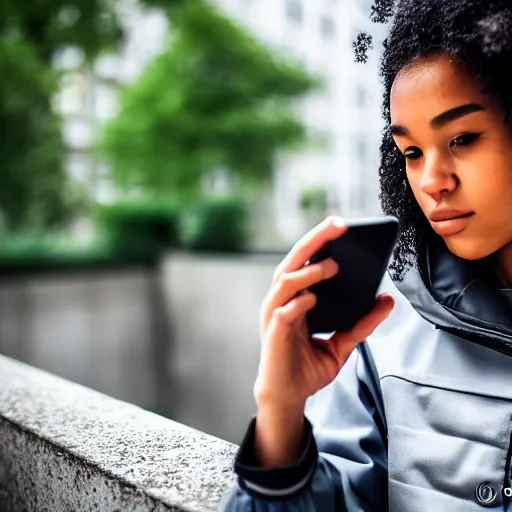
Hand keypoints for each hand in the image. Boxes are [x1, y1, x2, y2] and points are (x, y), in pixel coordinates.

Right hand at [255, 215, 394, 411]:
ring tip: (333, 265)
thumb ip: (362, 322)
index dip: (322, 242)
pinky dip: (299, 302)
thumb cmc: (308, 366)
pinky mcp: (273, 333)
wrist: (289, 396)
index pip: (306, 261)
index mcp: (296, 298)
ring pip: (285, 281)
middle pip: (294, 261)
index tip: (344, 227)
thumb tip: (387, 300)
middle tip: (339, 226)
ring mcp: (274, 315)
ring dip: (309, 270)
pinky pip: (283, 311)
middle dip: (315, 241)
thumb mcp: (343, 343)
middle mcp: (282, 300)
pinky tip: (314, 298)